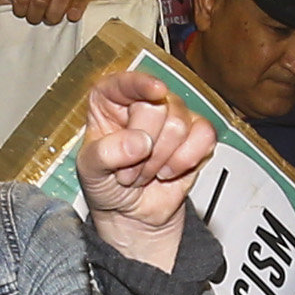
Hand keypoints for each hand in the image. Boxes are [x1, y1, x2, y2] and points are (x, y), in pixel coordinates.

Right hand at [5, 0, 96, 27]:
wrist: (1, 4)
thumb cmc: (30, 12)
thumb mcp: (52, 16)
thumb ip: (72, 14)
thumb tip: (96, 3)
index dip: (78, 4)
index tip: (72, 16)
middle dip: (54, 14)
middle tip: (45, 19)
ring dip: (35, 15)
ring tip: (30, 17)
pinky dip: (21, 9)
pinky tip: (19, 10)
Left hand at [76, 69, 214, 265]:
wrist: (130, 213)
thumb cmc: (106, 184)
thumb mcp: (90, 171)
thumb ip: (106, 154)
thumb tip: (138, 142)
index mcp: (109, 100)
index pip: (125, 81)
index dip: (142, 84)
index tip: (156, 92)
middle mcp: (143, 102)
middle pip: (158, 106)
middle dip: (144, 148)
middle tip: (129, 169)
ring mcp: (172, 117)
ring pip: (179, 124)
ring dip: (160, 160)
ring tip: (145, 171)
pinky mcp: (196, 135)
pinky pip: (204, 136)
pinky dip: (185, 160)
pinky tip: (168, 170)